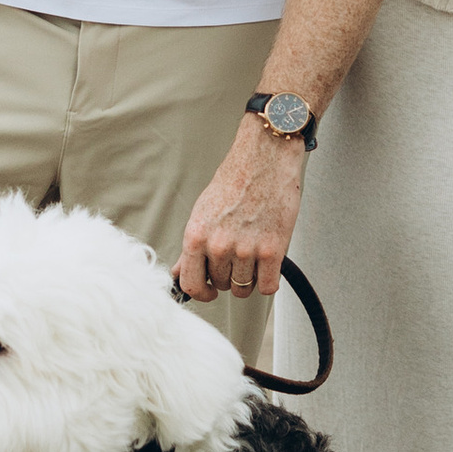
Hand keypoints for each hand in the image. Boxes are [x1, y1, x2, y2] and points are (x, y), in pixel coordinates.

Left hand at [175, 125, 305, 300]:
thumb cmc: (235, 181)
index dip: (201, 292)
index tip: (209, 291)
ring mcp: (246, 250)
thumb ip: (192, 247)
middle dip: (229, 276)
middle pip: (222, 285)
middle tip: (237, 255)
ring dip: (249, 278)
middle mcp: (219, 246)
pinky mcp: (272, 250)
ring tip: (253, 255)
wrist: (264, 158)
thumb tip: (180, 272)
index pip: (191, 284)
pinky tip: (268, 265)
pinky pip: (268, 286)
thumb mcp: (203, 212)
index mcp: (196, 236)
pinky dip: (269, 280)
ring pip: (244, 288)